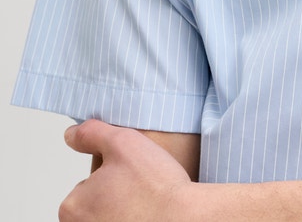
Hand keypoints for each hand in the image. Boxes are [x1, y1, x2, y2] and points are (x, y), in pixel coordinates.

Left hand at [59, 120, 193, 221]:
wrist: (184, 219)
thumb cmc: (154, 187)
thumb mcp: (122, 142)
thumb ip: (91, 134)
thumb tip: (72, 134)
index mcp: (72, 208)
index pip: (87, 184)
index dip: (111, 174)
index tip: (131, 176)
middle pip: (97, 205)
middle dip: (115, 194)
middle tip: (140, 189)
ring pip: (110, 217)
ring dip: (125, 210)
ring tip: (147, 203)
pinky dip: (135, 220)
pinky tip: (150, 216)